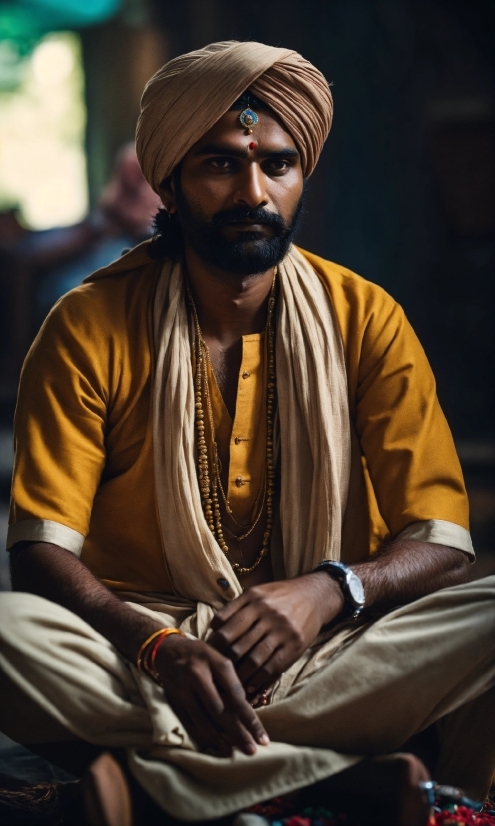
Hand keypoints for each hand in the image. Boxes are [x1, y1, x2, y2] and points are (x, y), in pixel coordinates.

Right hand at [154, 634, 269, 756]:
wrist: (168, 650)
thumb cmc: (202, 655)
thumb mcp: (220, 659)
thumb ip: (231, 682)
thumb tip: (245, 713)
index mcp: (216, 663)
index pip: (236, 695)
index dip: (250, 719)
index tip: (262, 737)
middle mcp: (199, 676)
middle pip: (220, 711)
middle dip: (237, 733)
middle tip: (251, 750)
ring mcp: (184, 690)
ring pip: (204, 720)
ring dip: (220, 739)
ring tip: (234, 751)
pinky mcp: (174, 700)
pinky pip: (190, 723)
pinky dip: (203, 736)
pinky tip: (215, 744)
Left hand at [208, 573, 344, 699]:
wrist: (314, 595)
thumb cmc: (280, 596)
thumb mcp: (257, 592)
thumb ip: (236, 608)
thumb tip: (213, 630)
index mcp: (253, 598)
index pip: (225, 624)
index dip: (213, 643)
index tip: (208, 655)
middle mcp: (267, 613)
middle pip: (237, 644)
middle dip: (225, 663)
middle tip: (217, 675)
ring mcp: (282, 630)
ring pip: (253, 660)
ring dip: (240, 676)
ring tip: (232, 684)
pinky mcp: (295, 644)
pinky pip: (272, 667)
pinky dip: (259, 680)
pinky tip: (250, 686)